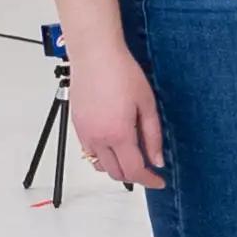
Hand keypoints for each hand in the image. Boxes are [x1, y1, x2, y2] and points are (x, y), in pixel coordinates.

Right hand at [69, 39, 168, 191]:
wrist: (95, 54)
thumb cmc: (122, 73)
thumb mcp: (147, 104)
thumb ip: (153, 136)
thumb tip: (157, 160)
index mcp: (118, 134)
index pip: (134, 171)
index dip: (149, 180)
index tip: (159, 181)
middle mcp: (98, 138)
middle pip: (116, 173)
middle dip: (134, 176)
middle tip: (149, 169)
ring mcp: (84, 133)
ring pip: (100, 165)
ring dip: (116, 168)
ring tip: (131, 157)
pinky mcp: (77, 125)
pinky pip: (89, 152)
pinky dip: (102, 156)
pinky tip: (114, 144)